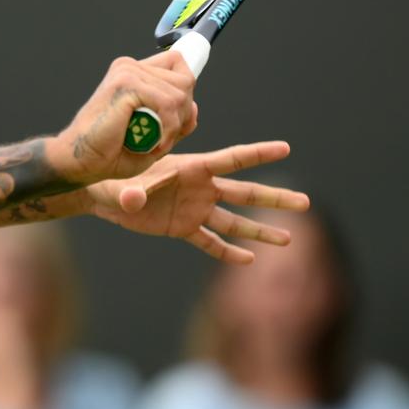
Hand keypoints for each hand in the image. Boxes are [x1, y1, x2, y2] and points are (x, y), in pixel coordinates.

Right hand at [49, 51, 196, 183]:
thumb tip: (193, 106)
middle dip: (184, 114)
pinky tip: (153, 143)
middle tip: (164, 138)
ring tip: (155, 143)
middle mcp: (130, 67)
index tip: (174, 122)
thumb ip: (174, 119)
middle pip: (185, 80)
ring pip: (180, 93)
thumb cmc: (110, 152)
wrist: (81, 162)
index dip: (185, 93)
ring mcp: (127, 72)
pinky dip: (168, 128)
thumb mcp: (153, 135)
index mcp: (133, 73)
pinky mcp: (125, 84)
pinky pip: (168, 103)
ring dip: (175, 125)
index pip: (178, 64)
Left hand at [86, 141, 309, 262]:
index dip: (258, 153)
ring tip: (288, 238)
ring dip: (259, 230)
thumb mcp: (125, 183)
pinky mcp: (183, 228)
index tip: (285, 148)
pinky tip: (248, 260)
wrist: (103, 195)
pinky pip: (210, 242)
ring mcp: (194, 208)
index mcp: (192, 168)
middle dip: (274, 198)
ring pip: (234, 220)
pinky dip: (227, 252)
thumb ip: (133, 192)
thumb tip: (132, 201)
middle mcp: (200, 188)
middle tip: (305, 202)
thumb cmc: (114, 179)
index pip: (231, 159)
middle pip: (244, 192)